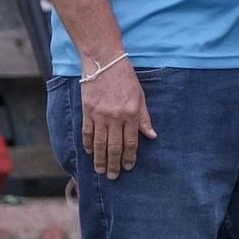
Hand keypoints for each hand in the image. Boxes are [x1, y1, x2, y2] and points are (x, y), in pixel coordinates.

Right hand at [80, 57, 155, 179]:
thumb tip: (152, 136)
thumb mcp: (141, 97)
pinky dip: (88, 144)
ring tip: (100, 170)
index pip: (130, 142)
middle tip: (113, 176)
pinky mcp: (87, 111)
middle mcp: (115, 117)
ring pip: (99, 143)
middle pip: (114, 146)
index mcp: (131, 114)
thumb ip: (145, 118)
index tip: (128, 167)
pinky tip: (90, 152)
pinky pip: (87, 132)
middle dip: (114, 163)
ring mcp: (99, 115)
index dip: (129, 157)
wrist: (104, 62)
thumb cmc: (126, 79)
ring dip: (99, 158)